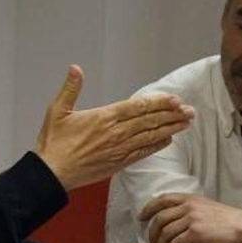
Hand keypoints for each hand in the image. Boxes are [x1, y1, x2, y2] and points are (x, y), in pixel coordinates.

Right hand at [34, 66, 194, 190]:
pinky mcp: (118, 163)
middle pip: (149, 121)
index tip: (174, 99)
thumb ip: (70, 88)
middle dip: (171, 115)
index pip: (138, 107)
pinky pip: (143, 153)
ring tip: (186, 123)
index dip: (158, 103)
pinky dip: (157, 146)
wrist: (52, 173)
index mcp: (104, 117)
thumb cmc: (54, 143)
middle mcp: (116, 133)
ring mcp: (119, 149)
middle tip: (189, 111)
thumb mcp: (57, 111)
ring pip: (150, 136)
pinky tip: (168, 140)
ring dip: (170, 128)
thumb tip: (76, 69)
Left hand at [141, 193, 241, 242]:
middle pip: (160, 219)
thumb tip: (177, 219)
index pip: (162, 200)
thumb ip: (191, 209)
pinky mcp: (196, 234)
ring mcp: (191, 219)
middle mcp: (188, 207)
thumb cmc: (228, 219)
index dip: (148, 209)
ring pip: (165, 234)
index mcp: (189, 198)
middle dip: (152, 234)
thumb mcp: (207, 206)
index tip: (141, 218)